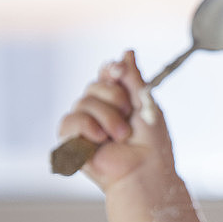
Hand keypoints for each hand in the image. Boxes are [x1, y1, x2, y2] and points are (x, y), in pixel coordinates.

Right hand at [57, 50, 175, 190]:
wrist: (144, 169)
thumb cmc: (151, 143)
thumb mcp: (146, 102)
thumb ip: (133, 77)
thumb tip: (127, 52)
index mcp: (118, 100)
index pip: (106, 74)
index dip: (111, 70)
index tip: (119, 71)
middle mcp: (99, 110)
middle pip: (94, 85)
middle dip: (115, 98)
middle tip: (129, 117)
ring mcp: (84, 125)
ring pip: (83, 101)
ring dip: (108, 117)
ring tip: (120, 136)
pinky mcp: (71, 140)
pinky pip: (71, 120)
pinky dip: (88, 128)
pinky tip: (100, 140)